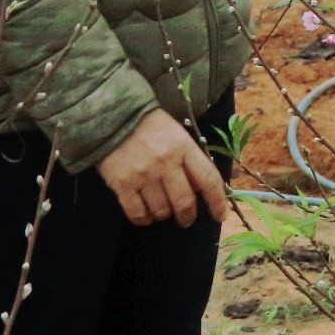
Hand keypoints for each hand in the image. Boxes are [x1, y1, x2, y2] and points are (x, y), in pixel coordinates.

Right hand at [94, 107, 227, 227]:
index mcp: (184, 147)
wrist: (114, 116)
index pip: (208, 179)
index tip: (221, 216)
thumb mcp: (177, 135)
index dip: (217, 201)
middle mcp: (166, 163)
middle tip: (186, 219)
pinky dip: (143, 219)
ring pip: (161, 210)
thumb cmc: (150, 126)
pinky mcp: (122, 184)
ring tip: (162, 210)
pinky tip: (145, 215)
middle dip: (188, 216)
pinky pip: (137, 213)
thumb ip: (189, 158)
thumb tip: (200, 188)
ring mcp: (144, 175)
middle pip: (184, 201)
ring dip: (164, 215)